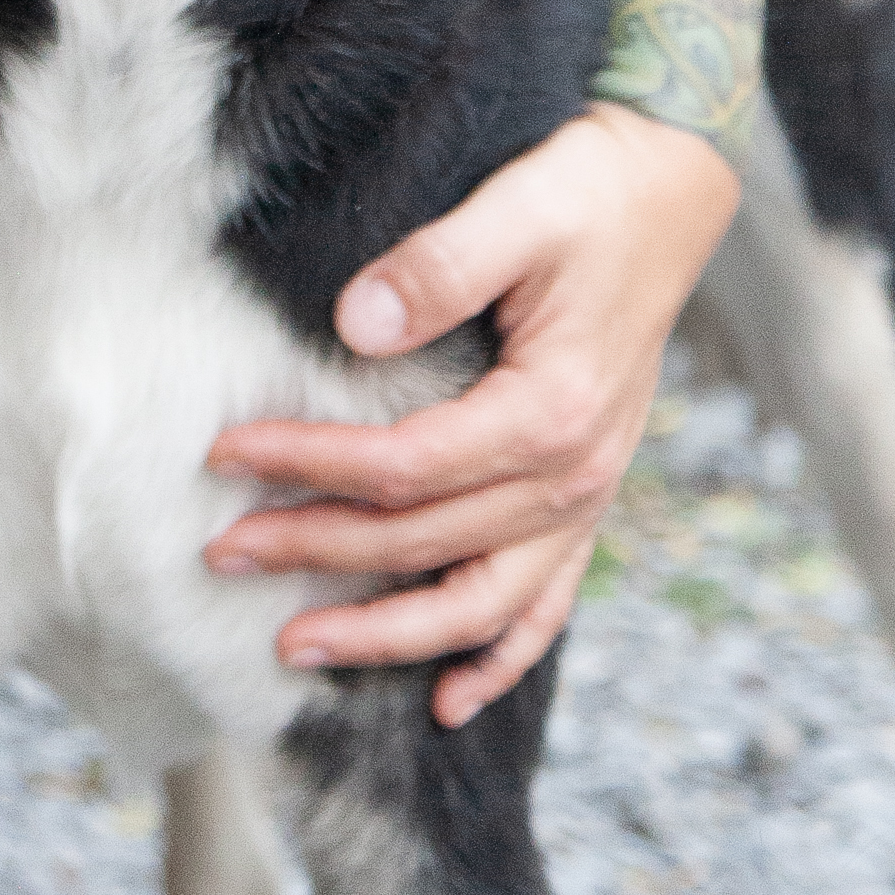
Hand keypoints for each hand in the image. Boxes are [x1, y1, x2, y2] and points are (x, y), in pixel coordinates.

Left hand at [202, 106, 740, 728]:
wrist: (672, 192)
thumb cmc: (590, 194)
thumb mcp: (518, 207)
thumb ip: (437, 267)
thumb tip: (351, 326)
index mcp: (550, 413)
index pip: (402, 467)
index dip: (308, 468)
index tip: (224, 455)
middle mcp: (572, 477)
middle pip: (422, 542)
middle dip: (314, 553)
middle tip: (221, 553)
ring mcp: (584, 498)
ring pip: (478, 606)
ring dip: (387, 637)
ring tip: (297, 649)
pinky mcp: (586, 497)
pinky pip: (545, 607)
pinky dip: (498, 662)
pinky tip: (447, 702)